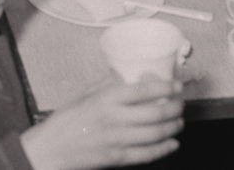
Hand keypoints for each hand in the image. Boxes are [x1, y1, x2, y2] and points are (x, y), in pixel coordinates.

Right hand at [21, 77, 182, 169]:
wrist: (53, 149)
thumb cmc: (67, 120)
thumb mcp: (85, 94)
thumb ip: (107, 84)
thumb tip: (127, 74)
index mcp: (106, 98)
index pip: (143, 90)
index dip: (165, 87)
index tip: (177, 85)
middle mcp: (115, 118)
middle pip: (155, 113)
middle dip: (174, 108)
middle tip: (181, 104)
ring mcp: (118, 140)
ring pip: (155, 134)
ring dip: (172, 127)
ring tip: (179, 122)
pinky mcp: (118, 159)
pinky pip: (147, 154)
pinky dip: (164, 149)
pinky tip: (172, 143)